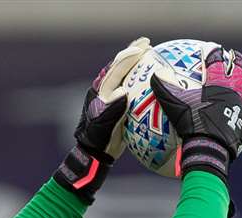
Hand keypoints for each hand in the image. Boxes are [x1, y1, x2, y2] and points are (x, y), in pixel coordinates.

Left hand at [75, 36, 150, 159]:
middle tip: (147, 43)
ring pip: (123, 74)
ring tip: (147, 54)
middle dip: (132, 53)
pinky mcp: (116, 104)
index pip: (117, 69)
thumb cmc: (99, 139)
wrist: (93, 151)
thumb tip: (122, 91)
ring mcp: (110, 96)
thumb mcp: (105, 126)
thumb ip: (112, 109)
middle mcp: (105, 89)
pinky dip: (137, 79)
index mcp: (102, 91)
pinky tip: (148, 79)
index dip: (130, 56)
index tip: (143, 48)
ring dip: (135, 63)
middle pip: (119, 65)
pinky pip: (128, 87)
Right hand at [150, 45, 241, 179]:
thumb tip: (155, 75)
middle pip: (239, 69)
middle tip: (235, 57)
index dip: (215, 53)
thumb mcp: (174, 104)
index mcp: (217, 81)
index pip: (217, 60)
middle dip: (237, 60)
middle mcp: (234, 89)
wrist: (209, 146)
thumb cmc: (191, 124)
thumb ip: (164, 87)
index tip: (214, 49)